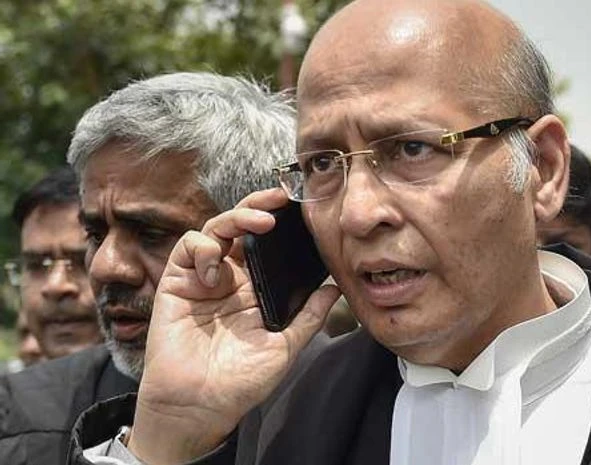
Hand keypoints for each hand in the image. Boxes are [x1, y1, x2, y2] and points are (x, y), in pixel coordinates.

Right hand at [128, 188, 340, 463]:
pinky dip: (203, 248)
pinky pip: (187, 248)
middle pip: (242, 227)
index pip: (268, 246)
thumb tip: (335, 288)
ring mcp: (202, 278)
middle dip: (259, 205)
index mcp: (255, 289)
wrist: (199, 407)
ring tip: (259, 224)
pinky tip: (216, 269)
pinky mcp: (177, 283)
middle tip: (280, 197)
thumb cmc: (240, 382)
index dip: (281, 225)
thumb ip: (309, 317)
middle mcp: (230, 278)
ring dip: (236, 218)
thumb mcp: (284, 347)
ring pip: (215, 229)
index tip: (300, 209)